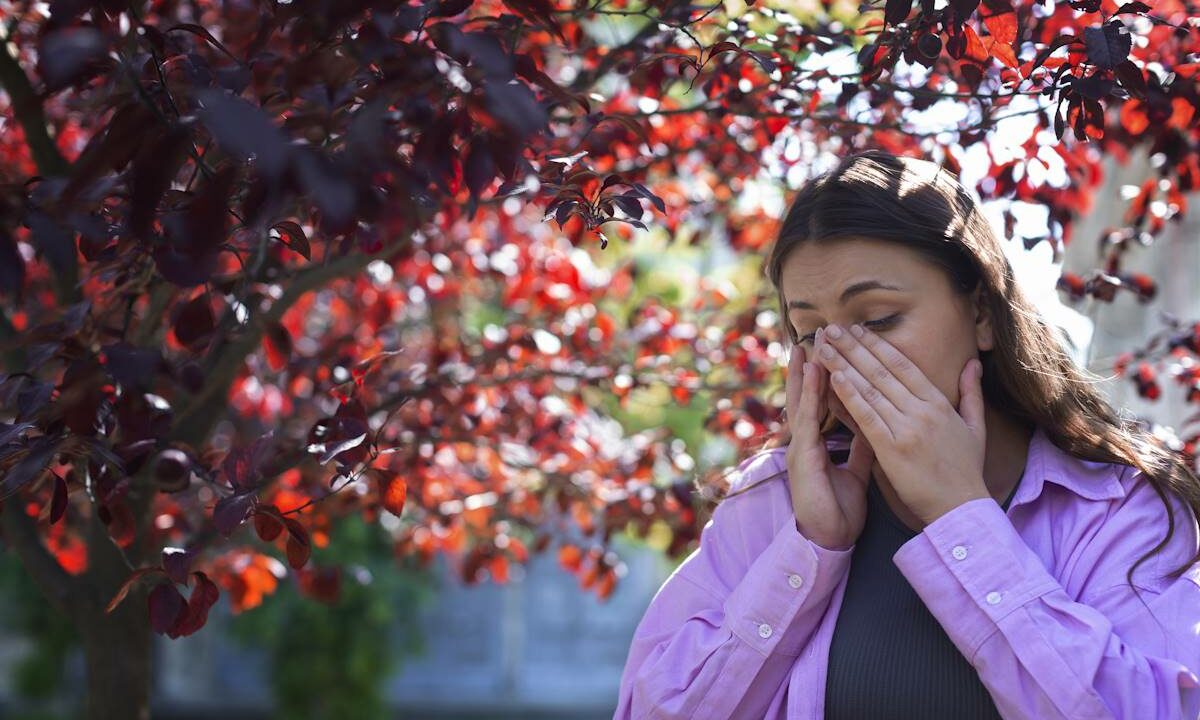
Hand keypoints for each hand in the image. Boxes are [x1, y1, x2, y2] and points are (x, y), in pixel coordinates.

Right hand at [785, 328, 875, 550]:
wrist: (829, 539)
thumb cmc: (839, 509)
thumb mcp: (857, 469)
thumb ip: (864, 444)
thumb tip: (878, 423)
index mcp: (820, 442)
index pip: (824, 401)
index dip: (829, 374)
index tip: (838, 348)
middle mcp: (807, 439)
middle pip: (808, 394)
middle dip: (813, 364)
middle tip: (819, 333)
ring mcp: (801, 446)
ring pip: (803, 400)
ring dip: (806, 370)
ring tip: (812, 341)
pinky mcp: (801, 456)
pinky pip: (806, 418)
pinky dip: (809, 394)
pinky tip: (813, 373)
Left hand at [812, 323, 989, 527]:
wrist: (961, 508)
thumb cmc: (966, 470)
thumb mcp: (975, 427)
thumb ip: (971, 393)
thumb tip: (973, 364)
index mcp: (939, 404)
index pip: (903, 366)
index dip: (878, 346)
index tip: (857, 330)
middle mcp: (922, 411)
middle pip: (882, 371)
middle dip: (853, 347)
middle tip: (831, 329)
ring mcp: (907, 429)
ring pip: (870, 389)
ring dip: (844, 365)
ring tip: (824, 346)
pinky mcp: (893, 449)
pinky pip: (867, 417)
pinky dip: (850, 396)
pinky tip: (834, 378)